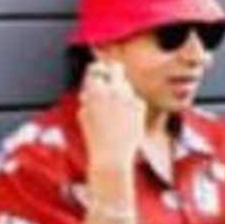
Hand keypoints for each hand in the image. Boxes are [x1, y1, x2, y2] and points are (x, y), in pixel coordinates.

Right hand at [81, 55, 146, 180]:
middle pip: (116, 68)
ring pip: (127, 86)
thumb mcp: (84, 115)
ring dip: (122, 93)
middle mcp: (112, 90)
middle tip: (113, 76)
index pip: (97, 68)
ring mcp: (127, 97)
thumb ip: (88, 98)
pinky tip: (126, 121)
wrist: (111, 155)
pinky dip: (132, 106)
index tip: (100, 71)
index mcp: (94, 92)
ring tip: (117, 114)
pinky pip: (136, 100)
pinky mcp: (139, 105)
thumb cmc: (94, 137)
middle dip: (113, 71)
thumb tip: (91, 87)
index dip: (98, 71)